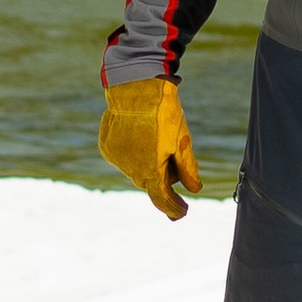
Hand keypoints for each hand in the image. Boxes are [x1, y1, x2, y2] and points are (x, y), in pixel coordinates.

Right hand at [99, 79, 199, 219]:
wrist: (136, 88)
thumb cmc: (163, 115)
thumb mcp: (182, 142)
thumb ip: (188, 170)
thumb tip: (195, 189)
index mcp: (150, 172)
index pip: (162, 200)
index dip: (174, 208)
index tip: (182, 213)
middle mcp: (130, 170)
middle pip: (151, 181)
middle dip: (164, 177)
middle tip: (176, 161)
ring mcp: (116, 159)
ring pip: (137, 168)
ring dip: (148, 162)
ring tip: (158, 137)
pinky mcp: (107, 147)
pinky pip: (124, 156)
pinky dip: (134, 152)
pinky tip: (141, 134)